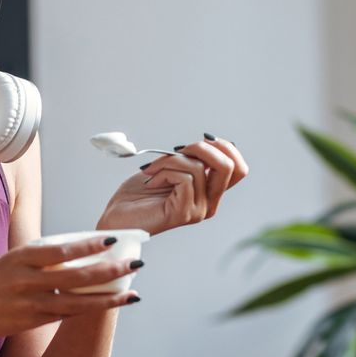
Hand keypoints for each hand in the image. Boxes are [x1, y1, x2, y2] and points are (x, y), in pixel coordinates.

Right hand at [0, 235, 143, 340]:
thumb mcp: (7, 259)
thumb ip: (36, 258)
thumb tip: (71, 252)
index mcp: (20, 258)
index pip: (60, 250)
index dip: (88, 246)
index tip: (113, 239)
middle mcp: (26, 282)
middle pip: (76, 277)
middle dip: (109, 271)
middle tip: (136, 265)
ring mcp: (29, 305)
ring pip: (76, 303)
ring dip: (107, 299)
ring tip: (133, 294)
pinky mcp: (30, 323)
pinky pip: (65, 316)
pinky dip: (88, 310)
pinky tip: (107, 305)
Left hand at [97, 134, 249, 236]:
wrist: (116, 217)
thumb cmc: (139, 194)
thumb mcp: (170, 167)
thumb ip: (190, 159)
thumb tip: (205, 142)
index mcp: (210, 193)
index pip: (238, 168)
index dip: (225, 147)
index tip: (202, 139)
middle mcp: (209, 204)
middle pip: (229, 166)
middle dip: (202, 147)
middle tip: (176, 150)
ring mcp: (198, 210)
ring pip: (198, 167)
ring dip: (169, 160)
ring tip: (152, 170)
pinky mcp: (184, 213)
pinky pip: (184, 178)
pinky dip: (164, 171)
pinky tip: (151, 181)